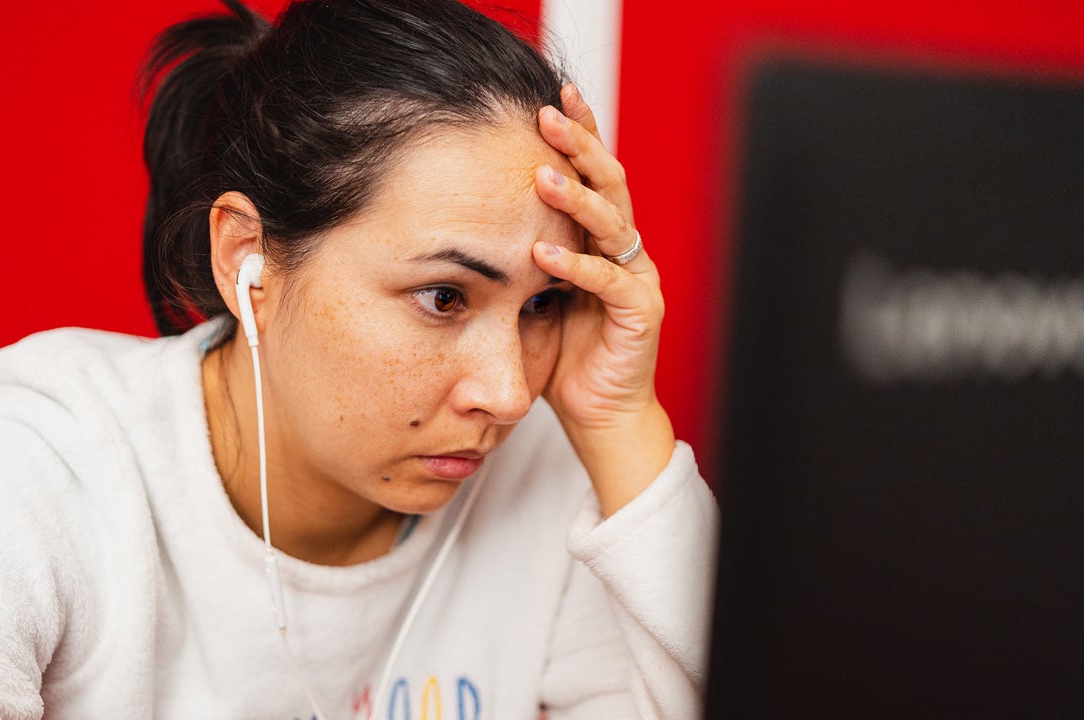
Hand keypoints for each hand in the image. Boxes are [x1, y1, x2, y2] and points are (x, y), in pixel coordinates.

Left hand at [532, 84, 674, 515]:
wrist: (600, 415)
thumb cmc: (565, 353)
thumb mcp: (536, 291)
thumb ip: (523, 253)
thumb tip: (469, 218)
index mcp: (604, 238)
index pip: (594, 174)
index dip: (577, 134)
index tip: (548, 98)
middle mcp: (626, 249)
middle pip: (610, 182)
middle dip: (578, 146)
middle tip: (545, 116)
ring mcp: (637, 278)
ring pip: (613, 223)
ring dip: (576, 198)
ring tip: (541, 177)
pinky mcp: (640, 314)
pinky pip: (611, 281)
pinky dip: (576, 266)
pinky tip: (542, 253)